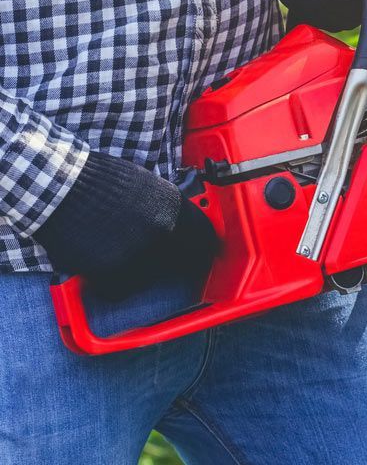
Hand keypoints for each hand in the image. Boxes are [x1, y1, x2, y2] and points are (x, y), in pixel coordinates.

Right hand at [33, 151, 219, 300]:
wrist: (60, 186)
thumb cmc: (101, 180)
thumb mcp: (148, 185)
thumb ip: (169, 209)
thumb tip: (183, 227)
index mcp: (174, 208)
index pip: (204, 239)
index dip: (203, 249)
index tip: (200, 254)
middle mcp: (161, 232)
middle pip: (181, 262)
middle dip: (174, 264)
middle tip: (159, 261)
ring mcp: (136, 254)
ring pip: (149, 278)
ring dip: (138, 272)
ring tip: (118, 251)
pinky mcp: (108, 271)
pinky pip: (117, 288)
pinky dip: (110, 283)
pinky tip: (101, 264)